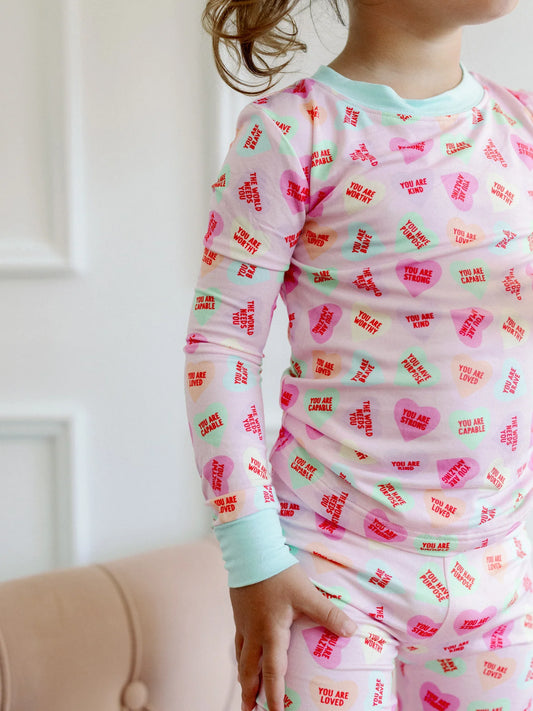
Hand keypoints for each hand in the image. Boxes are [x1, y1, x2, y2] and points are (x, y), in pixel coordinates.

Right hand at [230, 563, 355, 710]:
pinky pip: (238, 641)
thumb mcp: (307, 594)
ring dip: (243, 676)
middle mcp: (254, 633)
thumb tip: (351, 630)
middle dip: (250, 693)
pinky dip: (240, 655)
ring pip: (240, 657)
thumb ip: (328, 613)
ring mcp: (243, 623)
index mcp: (271, 633)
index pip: (273, 672)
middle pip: (249, 670)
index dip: (274, 696)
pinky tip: (244, 652)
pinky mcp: (239, 612)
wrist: (251, 552)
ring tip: (245, 689)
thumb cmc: (279, 574)